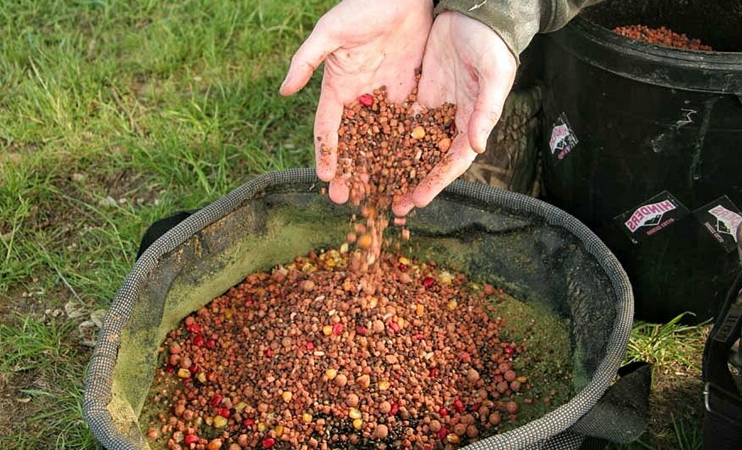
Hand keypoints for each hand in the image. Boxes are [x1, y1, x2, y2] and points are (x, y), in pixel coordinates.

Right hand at [279, 0, 432, 203]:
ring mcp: (386, 100)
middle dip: (349, 172)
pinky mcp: (410, 95)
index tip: (324, 177)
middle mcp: (360, 100)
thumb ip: (307, 60)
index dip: (326, 153)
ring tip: (377, 195)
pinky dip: (406, 150)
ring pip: (380, 142)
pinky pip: (407, 127)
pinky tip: (408, 172)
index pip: (328, 129)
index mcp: (338, 88)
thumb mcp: (330, 32)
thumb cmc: (362, 6)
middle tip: (347, 200)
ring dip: (377, 169)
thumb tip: (284, 91)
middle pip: (353, 143)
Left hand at [392, 11, 516, 216]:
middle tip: (391, 206)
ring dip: (394, 165)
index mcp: (472, 122)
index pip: (452, 162)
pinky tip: (368, 151)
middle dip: (410, 183)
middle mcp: (450, 121)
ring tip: (375, 186)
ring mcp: (432, 109)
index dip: (434, 183)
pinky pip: (398, 121)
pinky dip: (385, 137)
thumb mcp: (493, 74)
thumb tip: (478, 147)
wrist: (472, 12)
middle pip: (428, 160)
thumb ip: (486, 111)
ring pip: (410, 145)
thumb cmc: (490, 43)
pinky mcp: (417, 94)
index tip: (415, 201)